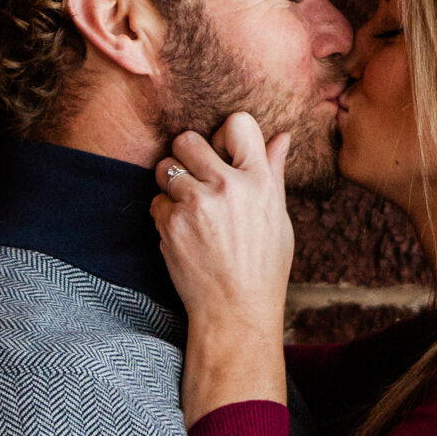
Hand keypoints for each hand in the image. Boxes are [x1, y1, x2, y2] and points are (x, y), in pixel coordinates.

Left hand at [152, 114, 294, 426]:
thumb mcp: (278, 218)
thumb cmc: (262, 267)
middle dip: (187, 157)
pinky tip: (183, 234)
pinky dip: (164, 215)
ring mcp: (197, 204)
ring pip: (165, 167)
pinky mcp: (171, 224)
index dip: (223, 136)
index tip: (222, 156)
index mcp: (260, 182)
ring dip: (171, 183)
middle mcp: (229, 187)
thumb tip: (281, 137)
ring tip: (188, 208)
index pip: (237, 123)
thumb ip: (273, 173)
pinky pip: (155, 201)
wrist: (236, 312)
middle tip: (196, 181)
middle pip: (188, 139)